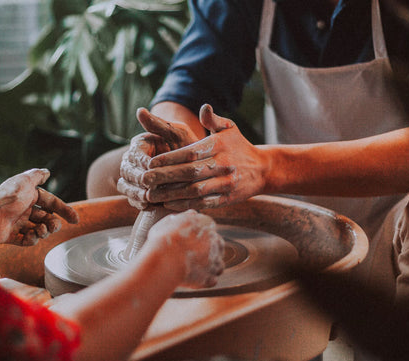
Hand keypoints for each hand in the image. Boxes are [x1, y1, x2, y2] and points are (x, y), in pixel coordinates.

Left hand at [0, 168, 78, 245]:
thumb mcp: (24, 181)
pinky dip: (32, 239)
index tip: (75, 220)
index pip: (51, 203)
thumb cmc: (7, 198)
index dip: (64, 210)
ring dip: (44, 231)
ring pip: (39, 229)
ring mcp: (18, 223)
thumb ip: (37, 175)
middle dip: (54, 223)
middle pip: (47, 218)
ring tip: (41, 230)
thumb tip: (47, 172)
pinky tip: (31, 235)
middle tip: (54, 227)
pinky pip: (28, 240)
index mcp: (28, 196)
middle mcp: (23, 208)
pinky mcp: (12, 236)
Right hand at [117, 107, 198, 208]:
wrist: (195, 166)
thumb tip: (140, 111)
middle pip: (126, 172)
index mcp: (139, 145)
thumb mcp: (177, 133)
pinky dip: (138, 204)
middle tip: (148, 186)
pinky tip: (149, 206)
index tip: (151, 168)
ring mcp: (134, 179)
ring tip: (147, 198)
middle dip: (137, 180)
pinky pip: (132, 200)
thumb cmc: (187, 146)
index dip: (142, 163)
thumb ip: (160, 125)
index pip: (134, 155)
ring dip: (135, 193)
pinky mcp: (139, 193)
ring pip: (125, 187)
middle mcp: (133, 162)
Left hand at [138, 104, 267, 210]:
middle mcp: (223, 165)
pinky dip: (185, 205)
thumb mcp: (229, 128)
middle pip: (188, 172)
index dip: (169, 159)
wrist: (263, 169)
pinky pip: (203, 203)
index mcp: (219, 146)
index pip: (189, 153)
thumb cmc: (239, 147)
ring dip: (171, 194)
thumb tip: (203, 107)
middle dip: (164, 177)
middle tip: (144, 180)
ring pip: (194, 190)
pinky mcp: (227, 198)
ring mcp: (225, 183)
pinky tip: (169, 204)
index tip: (151, 163)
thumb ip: (213, 119)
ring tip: (151, 195)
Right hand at [148, 210, 224, 287]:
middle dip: (209, 249)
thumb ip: (183, 218)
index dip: (201, 233)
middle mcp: (215, 242)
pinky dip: (206, 280)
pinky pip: (212, 280)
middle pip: (219, 245)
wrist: (164, 260)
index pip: (210, 227)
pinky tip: (195, 278)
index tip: (192, 238)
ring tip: (195, 268)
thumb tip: (192, 213)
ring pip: (219, 265)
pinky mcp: (209, 278)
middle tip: (194, 253)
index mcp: (207, 225)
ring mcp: (214, 261)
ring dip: (210, 266)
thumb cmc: (163, 240)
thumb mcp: (169, 222)